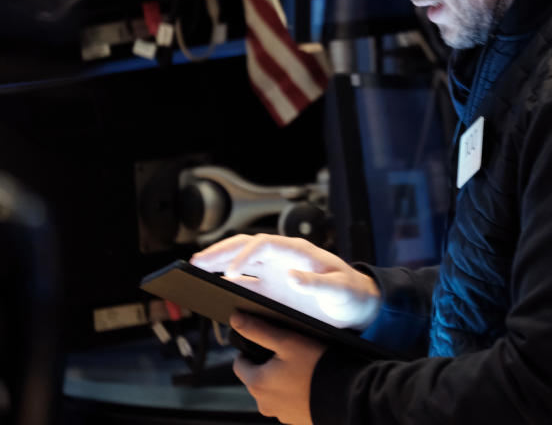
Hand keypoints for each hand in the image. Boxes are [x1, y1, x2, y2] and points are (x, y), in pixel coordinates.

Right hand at [191, 234, 380, 329]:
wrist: (357, 306)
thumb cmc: (351, 293)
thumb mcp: (340, 290)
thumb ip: (318, 284)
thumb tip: (292, 276)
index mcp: (297, 252)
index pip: (264, 245)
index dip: (245, 256)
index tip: (229, 272)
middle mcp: (282, 259)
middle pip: (245, 248)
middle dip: (220, 253)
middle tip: (195, 262)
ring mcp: (275, 274)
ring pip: (240, 263)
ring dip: (217, 264)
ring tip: (193, 270)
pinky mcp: (271, 290)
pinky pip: (244, 284)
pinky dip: (226, 284)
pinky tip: (211, 290)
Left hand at [231, 310, 325, 424]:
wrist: (346, 395)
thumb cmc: (316, 366)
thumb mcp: (287, 341)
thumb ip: (258, 330)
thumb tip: (236, 319)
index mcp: (257, 384)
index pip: (239, 363)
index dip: (251, 350)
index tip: (269, 344)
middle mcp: (264, 403)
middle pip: (256, 377)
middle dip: (268, 365)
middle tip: (290, 354)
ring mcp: (280, 414)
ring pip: (272, 390)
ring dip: (281, 380)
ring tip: (302, 368)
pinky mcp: (295, 419)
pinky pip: (288, 402)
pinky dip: (294, 392)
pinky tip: (309, 383)